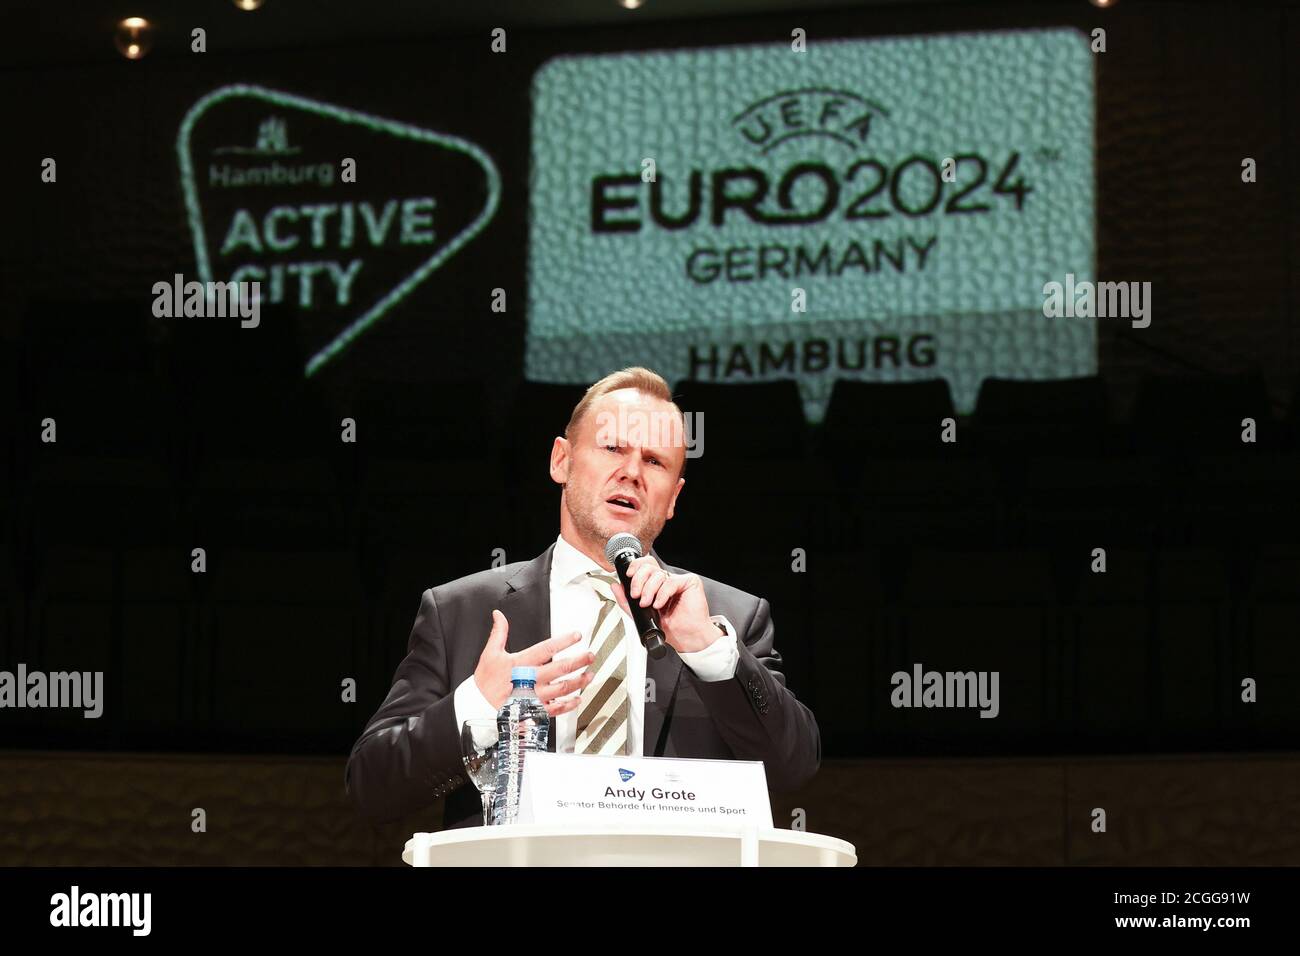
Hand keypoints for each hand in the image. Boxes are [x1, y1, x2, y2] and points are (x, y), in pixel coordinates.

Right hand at [473, 610, 595, 715]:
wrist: (478, 707)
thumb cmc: (486, 681)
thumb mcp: (490, 653)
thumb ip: (499, 633)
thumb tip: (499, 615)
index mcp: (521, 663)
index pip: (547, 648)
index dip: (564, 641)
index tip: (577, 636)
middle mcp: (531, 679)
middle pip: (560, 668)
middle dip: (579, 660)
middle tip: (590, 655)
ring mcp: (535, 696)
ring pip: (563, 688)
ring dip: (579, 681)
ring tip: (589, 675)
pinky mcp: (536, 711)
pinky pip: (556, 708)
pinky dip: (569, 704)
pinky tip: (577, 698)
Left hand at [617, 557, 718, 654]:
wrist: (686, 638)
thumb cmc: (670, 627)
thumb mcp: (641, 614)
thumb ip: (626, 601)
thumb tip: (615, 586)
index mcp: (656, 584)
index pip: (645, 566)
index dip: (635, 567)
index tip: (628, 576)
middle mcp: (666, 580)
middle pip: (649, 566)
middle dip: (638, 580)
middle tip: (636, 595)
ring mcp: (677, 580)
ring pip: (658, 574)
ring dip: (649, 590)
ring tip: (648, 604)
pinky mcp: (689, 582)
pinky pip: (671, 582)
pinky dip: (662, 594)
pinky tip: (659, 604)